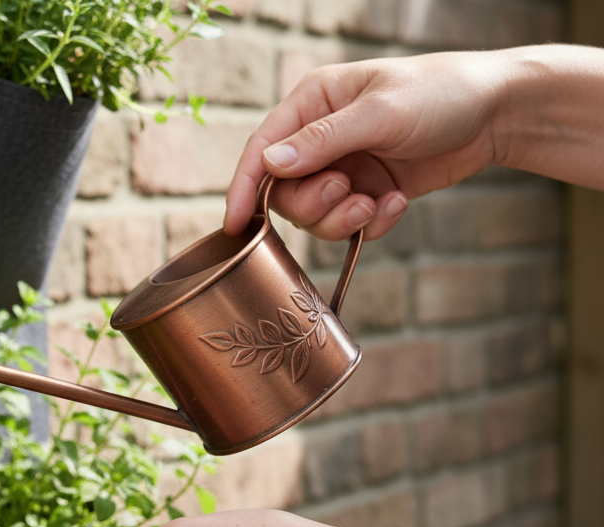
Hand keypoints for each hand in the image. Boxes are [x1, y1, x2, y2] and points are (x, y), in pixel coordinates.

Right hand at [223, 50, 509, 240]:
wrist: (497, 113)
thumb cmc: (441, 94)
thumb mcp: (381, 113)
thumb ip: (323, 140)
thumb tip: (271, 164)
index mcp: (312, 103)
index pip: (263, 150)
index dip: (244, 188)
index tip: (235, 225)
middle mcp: (320, 136)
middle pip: (285, 192)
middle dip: (314, 204)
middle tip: (349, 194)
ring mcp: (343, 165)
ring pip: (314, 214)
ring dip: (342, 218)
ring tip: (376, 203)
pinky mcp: (366, 189)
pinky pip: (348, 224)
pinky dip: (371, 222)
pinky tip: (397, 202)